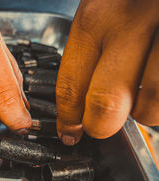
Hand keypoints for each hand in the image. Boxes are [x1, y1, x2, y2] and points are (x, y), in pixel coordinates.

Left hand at [56, 0, 158, 144]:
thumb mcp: (106, 5)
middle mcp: (132, 26)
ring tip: (141, 98)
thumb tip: (81, 97)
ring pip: (149, 108)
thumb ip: (96, 45)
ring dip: (142, 113)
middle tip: (99, 126)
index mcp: (97, 17)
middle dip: (99, 126)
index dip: (67, 118)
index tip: (69, 131)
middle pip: (106, 105)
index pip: (70, 85)